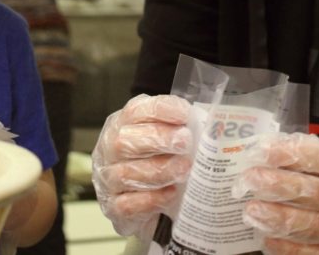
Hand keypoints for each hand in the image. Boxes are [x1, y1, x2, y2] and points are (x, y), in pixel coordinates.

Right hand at [91, 94, 194, 238]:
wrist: (141, 203)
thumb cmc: (157, 161)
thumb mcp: (165, 138)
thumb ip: (181, 128)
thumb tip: (209, 125)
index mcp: (122, 124)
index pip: (135, 111)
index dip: (160, 111)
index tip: (184, 114)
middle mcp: (109, 149)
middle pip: (124, 140)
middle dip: (158, 139)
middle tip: (185, 142)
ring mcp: (108, 179)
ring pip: (126, 173)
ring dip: (160, 170)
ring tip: (184, 169)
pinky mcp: (114, 207)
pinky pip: (128, 203)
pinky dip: (152, 198)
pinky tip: (171, 193)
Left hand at [232, 134, 318, 254]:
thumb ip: (317, 153)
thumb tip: (271, 150)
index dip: (292, 155)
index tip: (262, 152)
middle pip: (316, 193)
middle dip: (278, 186)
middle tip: (249, 180)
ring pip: (316, 226)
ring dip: (280, 219)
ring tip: (251, 211)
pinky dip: (292, 249)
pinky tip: (268, 240)